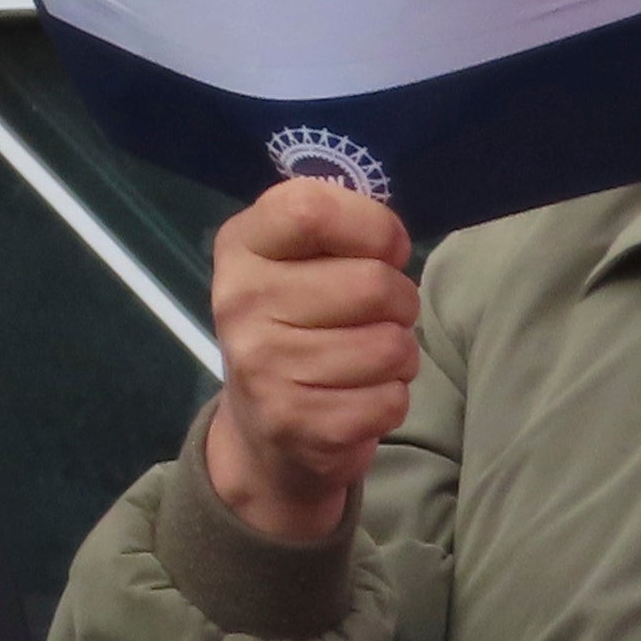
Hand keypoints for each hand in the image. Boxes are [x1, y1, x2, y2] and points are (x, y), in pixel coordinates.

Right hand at [203, 177, 421, 547]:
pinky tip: (358, 398)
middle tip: (379, 316)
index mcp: (240, 247)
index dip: (373, 227)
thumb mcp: (296, 260)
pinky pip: (389, 400)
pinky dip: (390, 400)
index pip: (312, 211)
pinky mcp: (295, 423)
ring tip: (366, 360)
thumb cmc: (296, 322)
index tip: (384, 251)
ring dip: (399, 356)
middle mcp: (239, 303)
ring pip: (390, 347)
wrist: (260, 429)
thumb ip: (336, 230)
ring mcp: (262, 367)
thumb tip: (391, 240)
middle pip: (372, 284)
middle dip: (400, 302)